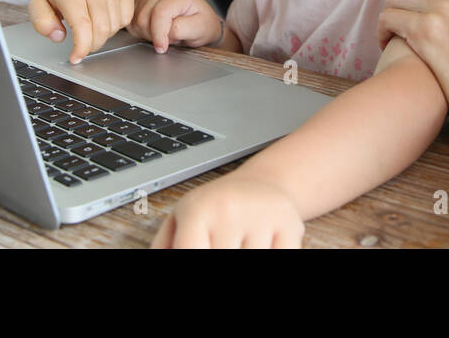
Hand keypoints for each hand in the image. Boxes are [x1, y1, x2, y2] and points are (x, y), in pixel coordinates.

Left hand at [29, 0, 134, 63]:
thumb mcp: (42, 2)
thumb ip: (41, 21)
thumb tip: (57, 35)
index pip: (82, 26)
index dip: (81, 47)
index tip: (76, 57)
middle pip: (100, 31)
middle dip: (91, 45)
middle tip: (83, 43)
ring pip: (112, 27)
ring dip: (103, 35)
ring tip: (91, 25)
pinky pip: (124, 20)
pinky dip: (114, 25)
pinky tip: (103, 17)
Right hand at [130, 0, 222, 52]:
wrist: (202, 21)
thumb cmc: (203, 24)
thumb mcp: (201, 29)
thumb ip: (182, 30)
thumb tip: (165, 33)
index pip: (159, 13)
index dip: (159, 34)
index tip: (162, 48)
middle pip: (143, 18)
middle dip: (154, 35)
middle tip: (170, 40)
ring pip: (136, 21)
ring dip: (148, 34)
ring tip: (165, 35)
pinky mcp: (142, 5)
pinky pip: (132, 22)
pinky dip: (142, 32)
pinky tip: (156, 32)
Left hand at [151, 175, 304, 247]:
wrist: (261, 184)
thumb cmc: (214, 211)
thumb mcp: (180, 221)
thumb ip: (165, 246)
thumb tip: (157, 260)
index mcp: (196, 212)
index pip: (189, 253)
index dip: (195, 262)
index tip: (197, 263)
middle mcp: (228, 210)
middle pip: (221, 260)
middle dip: (223, 257)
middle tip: (225, 244)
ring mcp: (261, 217)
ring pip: (252, 260)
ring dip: (247, 256)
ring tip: (241, 243)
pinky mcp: (290, 225)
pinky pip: (282, 257)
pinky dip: (272, 255)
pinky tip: (262, 245)